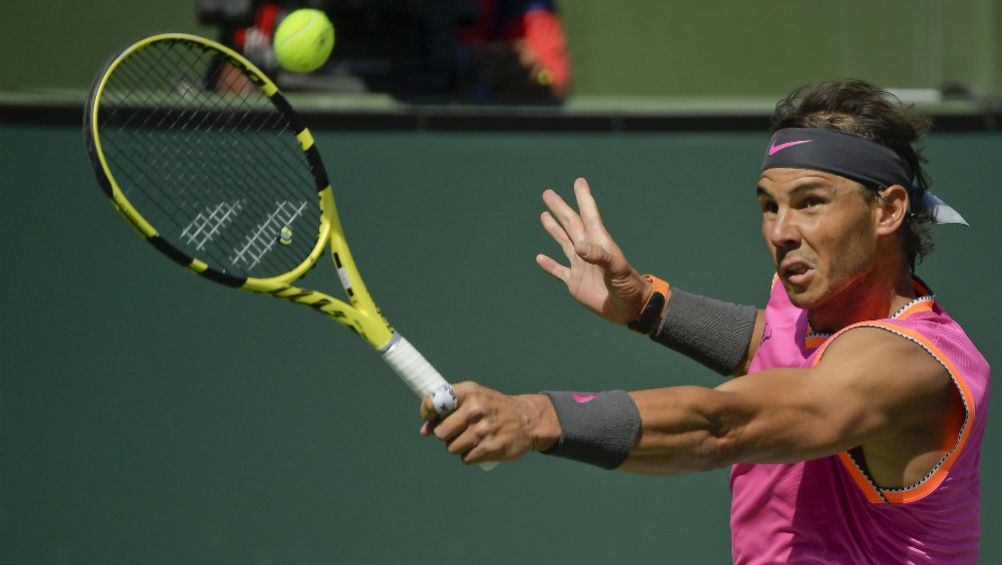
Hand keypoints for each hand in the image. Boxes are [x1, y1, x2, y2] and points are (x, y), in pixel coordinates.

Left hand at [420, 382, 559, 464]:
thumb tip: (425, 431)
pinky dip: (471, 456)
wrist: (528, 420)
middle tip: (461, 430)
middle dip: (448, 435)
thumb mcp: (474, 398)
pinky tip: (482, 447)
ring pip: (452, 448)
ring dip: (460, 447)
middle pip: (441, 433)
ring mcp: (482, 429)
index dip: (428, 413)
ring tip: (474, 438)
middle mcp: (475, 409)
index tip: (432, 418)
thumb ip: (448, 410)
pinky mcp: (489, 448)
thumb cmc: (494, 408)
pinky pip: (466, 458)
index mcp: (469, 392)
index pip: (433, 402)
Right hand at [536, 178, 650, 324]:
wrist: (630, 308)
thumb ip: (600, 256)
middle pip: (570, 224)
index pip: (588, 214)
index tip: (579, 182)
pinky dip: (549, 265)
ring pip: (563, 242)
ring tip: (544, 215)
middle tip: (548, 193)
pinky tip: (539, 258)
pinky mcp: (575, 282)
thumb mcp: (618, 268)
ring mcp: (580, 266)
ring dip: (554, 229)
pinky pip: (558, 270)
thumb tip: (578, 247)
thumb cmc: (629, 285)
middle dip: (560, 208)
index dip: (583, 198)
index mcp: (599, 242)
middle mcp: (587, 250)